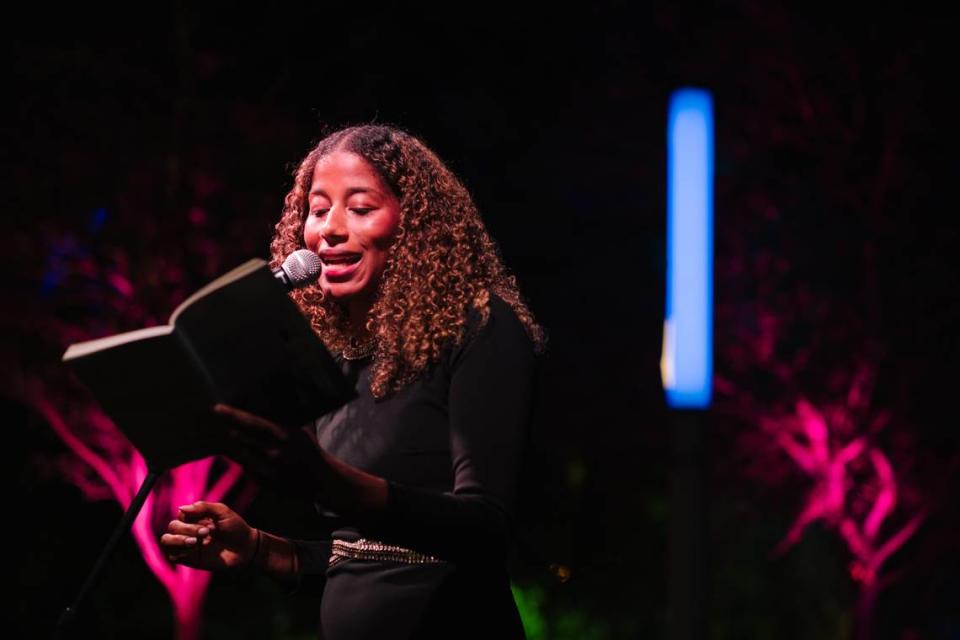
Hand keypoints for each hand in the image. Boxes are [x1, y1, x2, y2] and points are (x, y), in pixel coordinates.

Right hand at [160, 501, 257, 570]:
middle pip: (173, 526)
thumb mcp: (222, 512)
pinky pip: (173, 555)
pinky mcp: (188, 559)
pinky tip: (196, 549)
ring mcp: (187, 545)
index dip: (192, 517)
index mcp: (196, 518)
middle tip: (206, 532)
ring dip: (178, 539)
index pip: (181, 514)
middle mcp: (189, 530)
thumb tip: (181, 508)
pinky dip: (180, 551)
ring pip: (166, 540)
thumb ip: (203, 507)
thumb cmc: (235, 528)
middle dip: (188, 528)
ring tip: (195, 542)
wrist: (244, 548)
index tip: (208, 522)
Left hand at [213, 403, 327, 500]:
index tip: (217, 408)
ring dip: (239, 448)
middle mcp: (273, 450)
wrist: (321, 478)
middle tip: (222, 426)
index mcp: (282, 434)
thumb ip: (286, 421)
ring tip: (239, 442)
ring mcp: (268, 468)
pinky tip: (253, 459)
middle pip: (242, 439)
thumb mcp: (301, 431)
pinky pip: (248, 471)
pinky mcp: (265, 482)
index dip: (233, 415)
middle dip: (232, 432)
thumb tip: (272, 403)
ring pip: (242, 455)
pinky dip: (247, 464)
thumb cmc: (310, 451)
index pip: (252, 422)